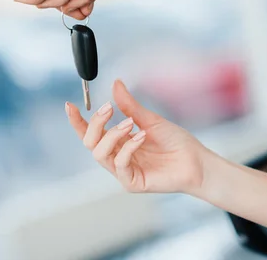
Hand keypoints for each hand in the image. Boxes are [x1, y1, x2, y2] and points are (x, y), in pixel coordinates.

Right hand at [66, 80, 210, 193]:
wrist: (197, 161)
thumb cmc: (176, 142)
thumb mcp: (150, 119)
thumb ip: (130, 105)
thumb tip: (115, 84)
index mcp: (118, 142)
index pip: (91, 133)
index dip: (77, 121)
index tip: (70, 105)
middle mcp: (117, 156)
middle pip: (90, 142)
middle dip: (94, 124)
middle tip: (108, 109)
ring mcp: (123, 170)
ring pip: (100, 154)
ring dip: (111, 135)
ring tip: (129, 123)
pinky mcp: (132, 182)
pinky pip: (120, 165)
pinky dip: (127, 148)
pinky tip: (141, 136)